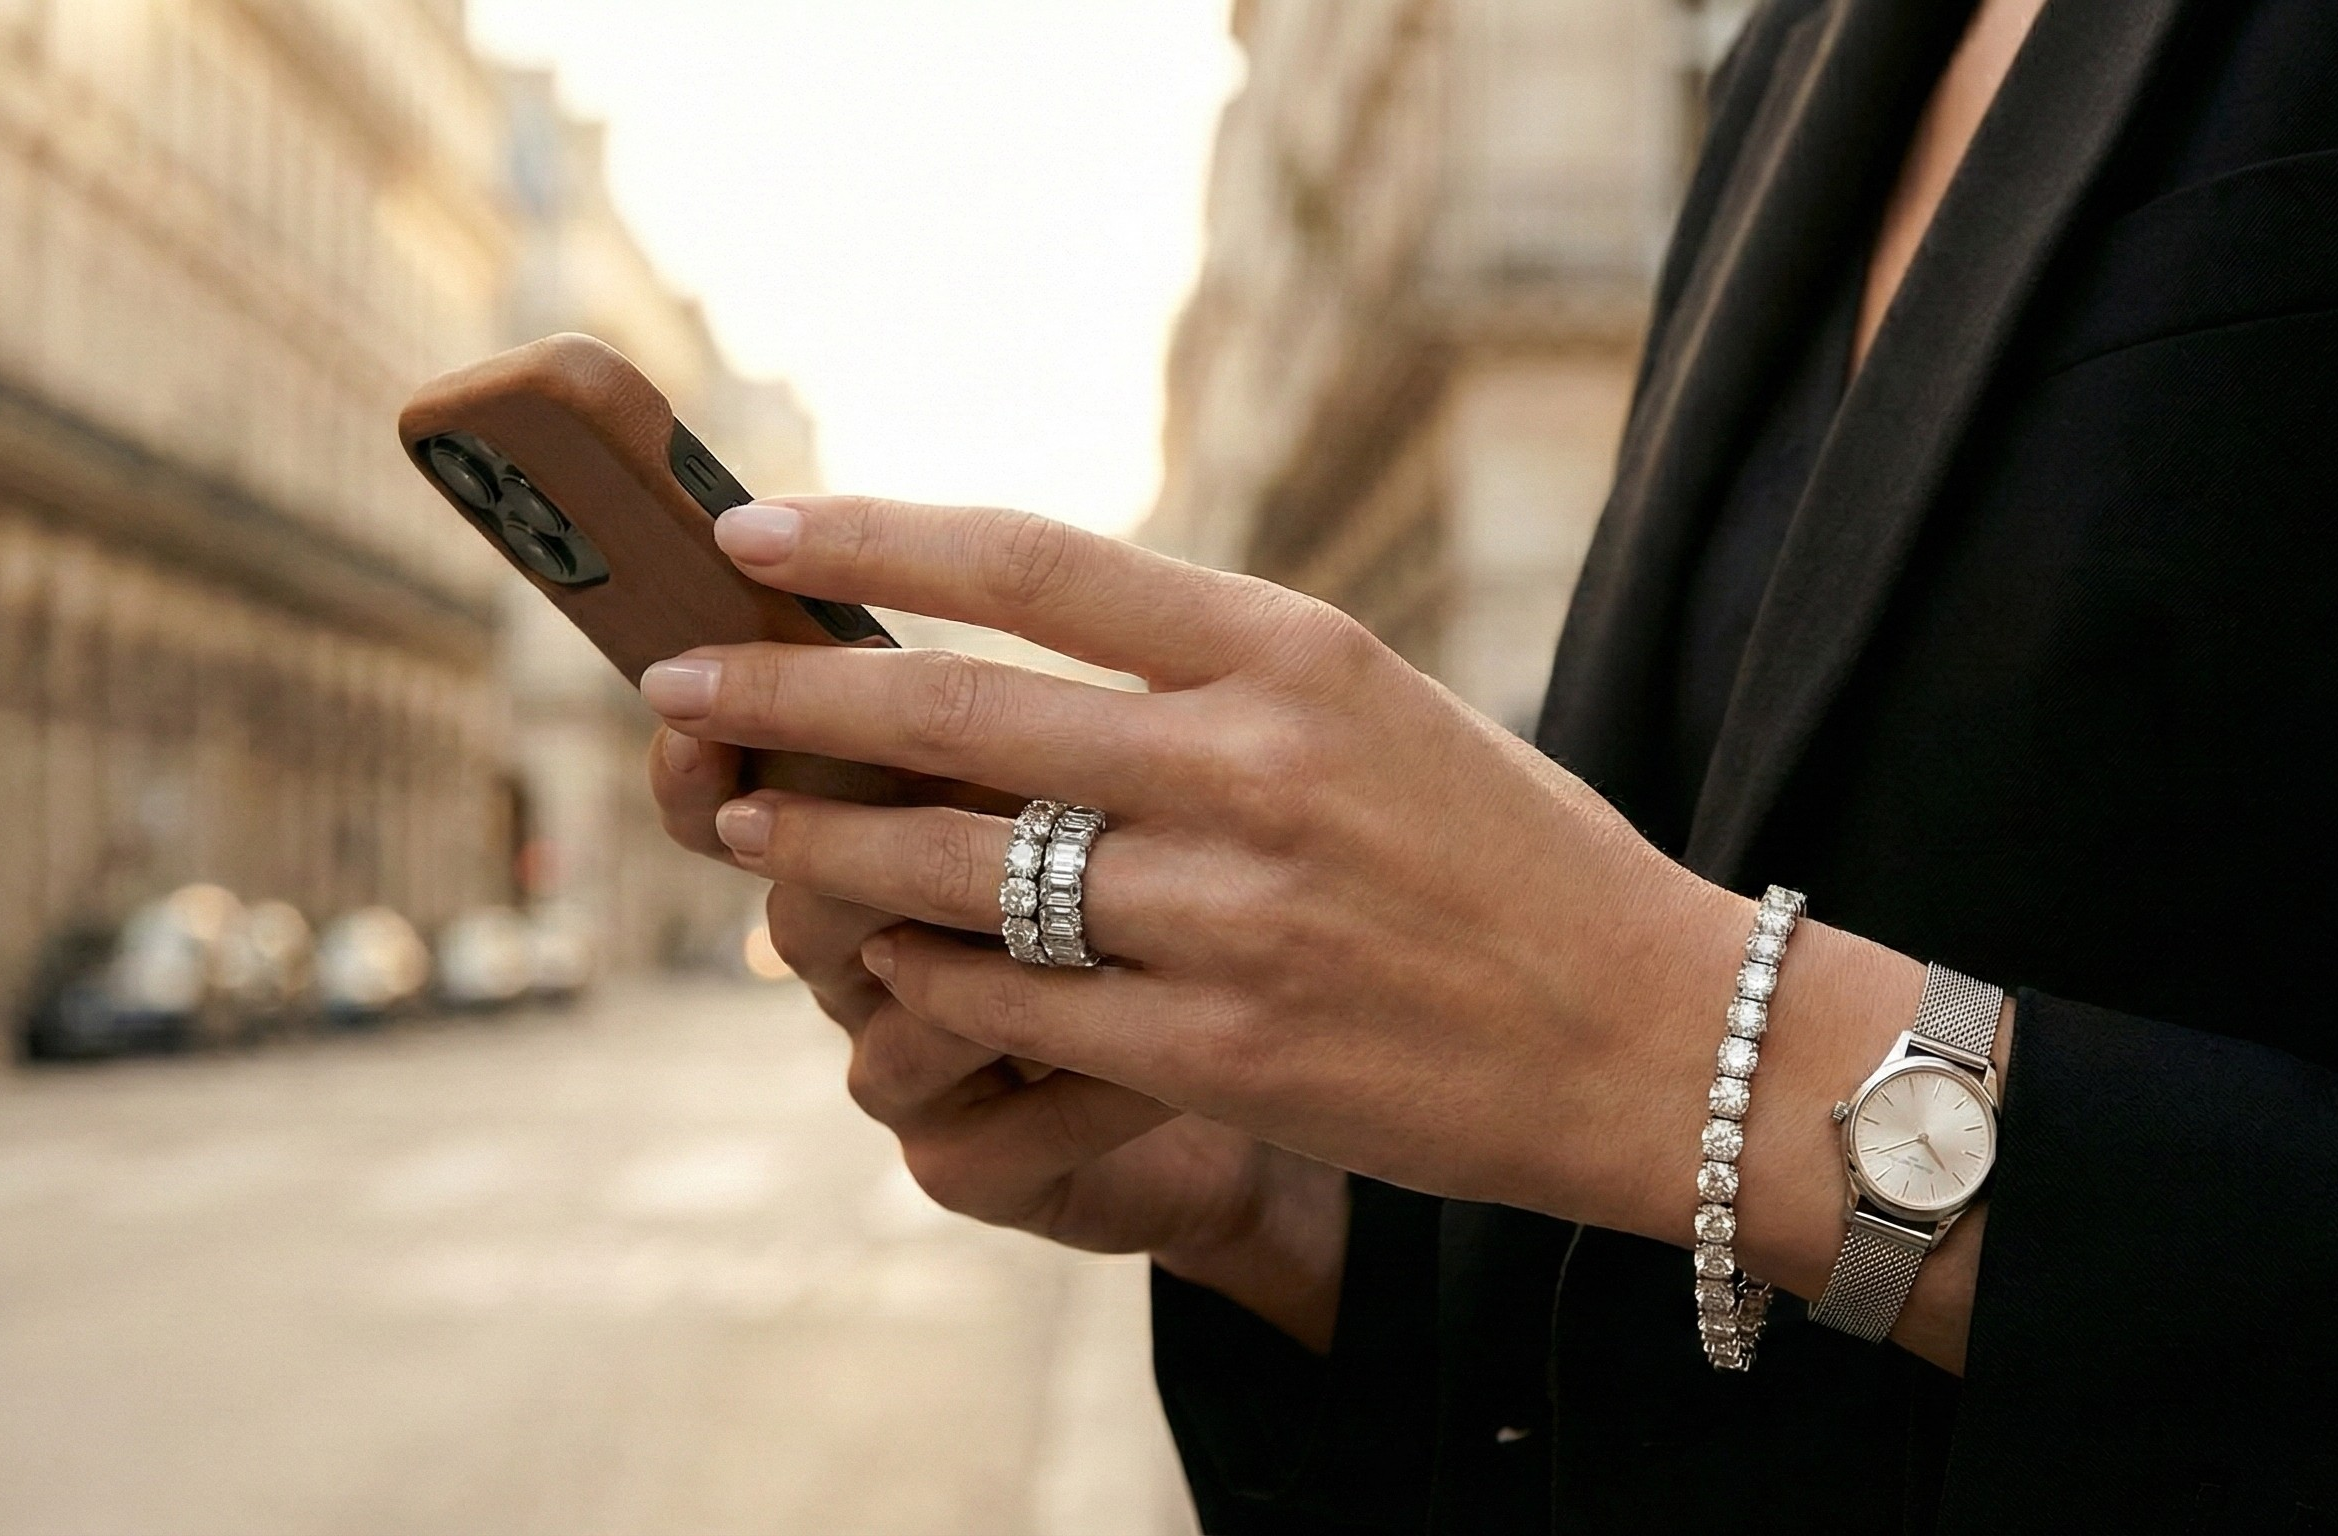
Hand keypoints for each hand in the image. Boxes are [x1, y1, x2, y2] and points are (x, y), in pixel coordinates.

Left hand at [644, 495, 1787, 1239]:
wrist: (1655, 1039)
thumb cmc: (1510, 858)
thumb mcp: (1383, 707)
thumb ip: (1213, 673)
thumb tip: (1023, 648)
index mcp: (1296, 652)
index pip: (1037, 564)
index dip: (875, 540)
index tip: (762, 531)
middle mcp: (1250, 768)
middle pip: (956, 711)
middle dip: (788, 693)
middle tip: (682, 677)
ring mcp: (1227, 917)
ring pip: (957, 868)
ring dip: (827, 843)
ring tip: (751, 821)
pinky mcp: (1215, 1050)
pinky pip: (1010, 1004)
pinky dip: (926, 976)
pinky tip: (881, 958)